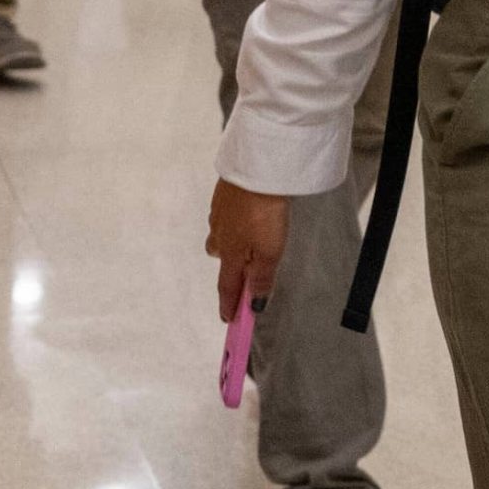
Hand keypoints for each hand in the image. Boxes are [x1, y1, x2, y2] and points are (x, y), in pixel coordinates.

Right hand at [208, 181, 289, 324]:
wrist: (255, 169)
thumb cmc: (264, 214)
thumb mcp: (269, 252)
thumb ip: (262, 278)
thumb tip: (255, 304)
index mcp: (230, 253)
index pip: (228, 286)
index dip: (228, 305)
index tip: (227, 320)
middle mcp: (220, 234)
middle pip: (219, 257)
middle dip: (228, 269)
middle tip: (240, 274)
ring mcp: (219, 212)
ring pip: (220, 234)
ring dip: (229, 243)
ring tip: (245, 241)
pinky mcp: (223, 194)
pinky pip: (224, 215)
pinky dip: (231, 221)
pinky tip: (244, 214)